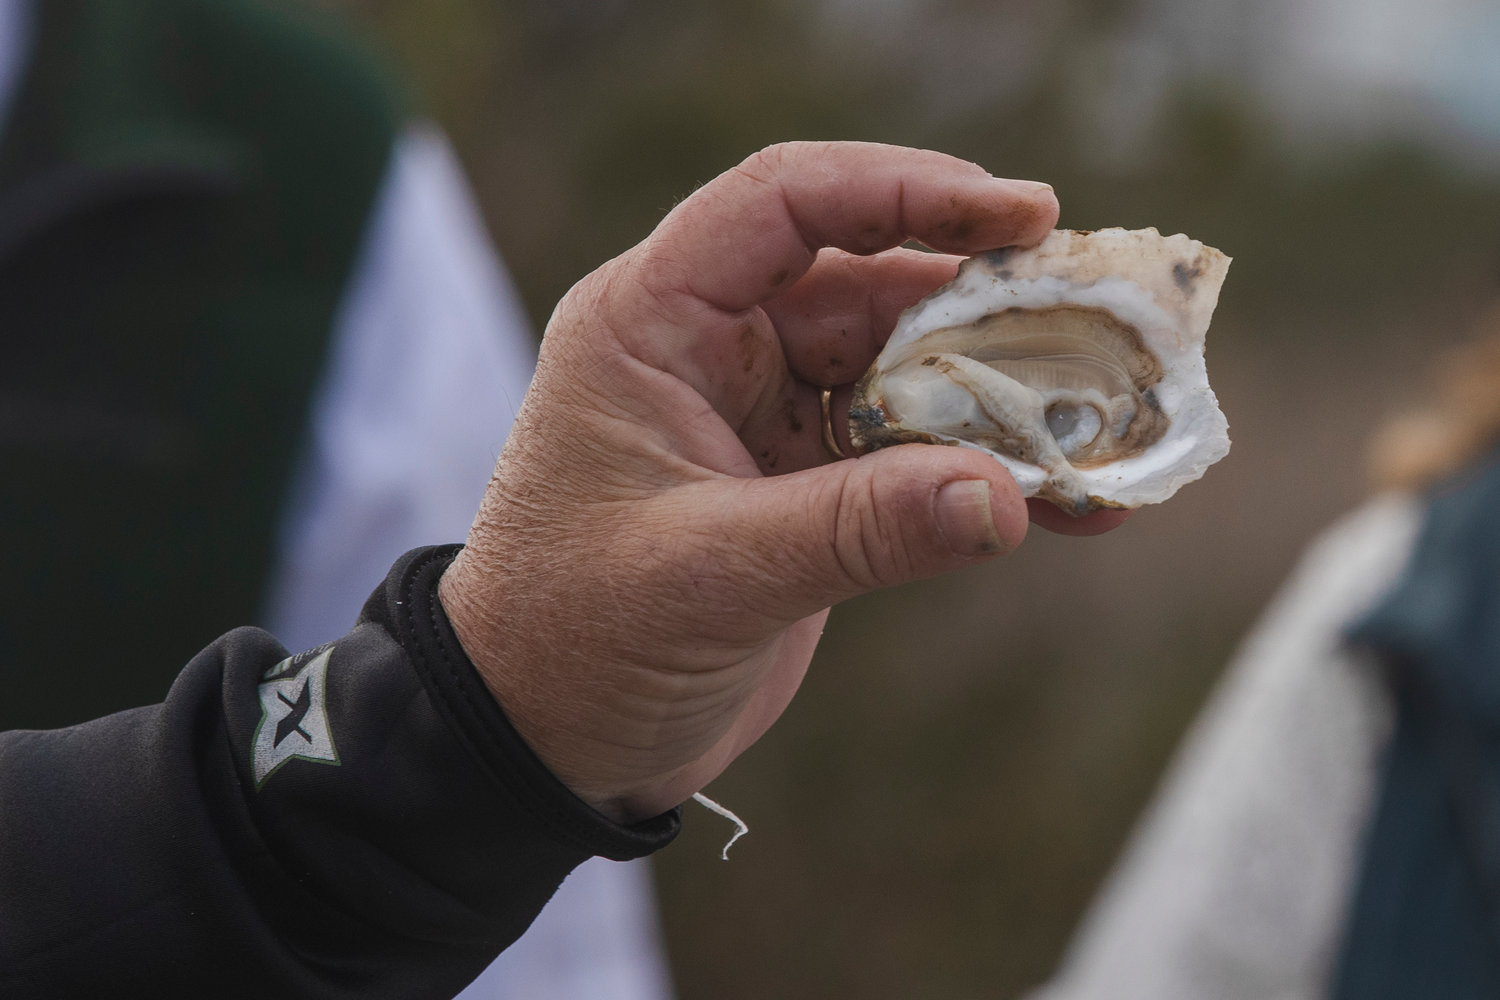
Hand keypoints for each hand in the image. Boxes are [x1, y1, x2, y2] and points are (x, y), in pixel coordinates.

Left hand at [439, 141, 1124, 821]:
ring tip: (1107, 422)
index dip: (904, 191)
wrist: (544, 742)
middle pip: (870, 286)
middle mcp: (711, 351)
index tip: (1021, 215)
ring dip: (1002, 396)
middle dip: (987, 306)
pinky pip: (909, 453)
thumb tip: (1010, 496)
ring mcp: (763, 417)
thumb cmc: (576, 642)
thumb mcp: (710, 576)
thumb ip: (858, 529)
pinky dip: (981, 473)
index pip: (783, 205)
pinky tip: (1067, 502)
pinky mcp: (804, 486)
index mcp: (652, 324)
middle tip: (1102, 325)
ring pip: (905, 370)